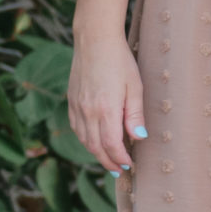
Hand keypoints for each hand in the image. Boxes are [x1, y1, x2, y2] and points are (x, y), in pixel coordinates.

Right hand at [68, 30, 146, 173]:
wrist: (94, 41)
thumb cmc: (120, 61)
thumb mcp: (135, 87)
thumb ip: (135, 114)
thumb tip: (139, 138)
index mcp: (106, 109)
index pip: (111, 145)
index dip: (120, 159)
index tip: (130, 165)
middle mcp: (88, 111)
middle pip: (96, 147)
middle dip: (108, 162)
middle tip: (119, 171)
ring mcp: (77, 106)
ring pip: (84, 140)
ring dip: (96, 153)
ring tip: (108, 161)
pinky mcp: (71, 101)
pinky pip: (76, 128)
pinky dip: (85, 140)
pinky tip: (93, 142)